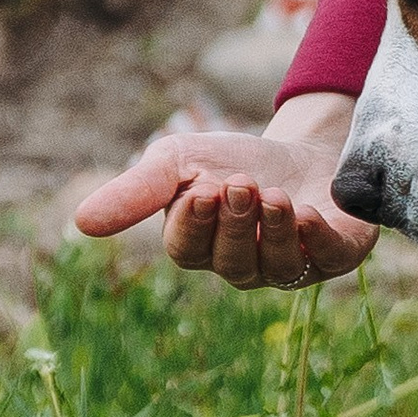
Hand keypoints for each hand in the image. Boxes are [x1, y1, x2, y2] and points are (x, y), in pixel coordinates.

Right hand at [72, 92, 379, 290]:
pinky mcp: (337, 254)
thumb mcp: (178, 163)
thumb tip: (80, 222)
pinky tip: (307, 214)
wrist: (301, 149)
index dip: (194, 222)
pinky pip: (325, 259)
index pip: (188, 249)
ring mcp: (292, 266)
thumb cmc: (233, 160)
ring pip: (277, 265)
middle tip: (241, 182)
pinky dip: (315, 239)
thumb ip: (136, 191)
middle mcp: (245, 267)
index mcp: (201, 249)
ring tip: (272, 195)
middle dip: (236, 221)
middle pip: (232, 260)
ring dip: (273, 229)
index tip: (201, 188)